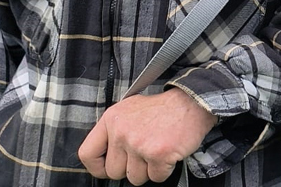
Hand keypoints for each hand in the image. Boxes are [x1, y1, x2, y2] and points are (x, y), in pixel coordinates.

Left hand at [79, 88, 217, 184]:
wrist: (193, 102)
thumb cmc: (164, 108)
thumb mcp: (130, 110)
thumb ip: (114, 130)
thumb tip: (104, 158)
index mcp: (111, 119)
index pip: (87, 154)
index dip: (97, 167)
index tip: (108, 168)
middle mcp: (122, 131)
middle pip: (114, 172)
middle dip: (131, 168)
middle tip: (145, 153)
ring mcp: (139, 143)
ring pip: (135, 178)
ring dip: (149, 170)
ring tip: (158, 149)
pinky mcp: (158, 154)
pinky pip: (156, 178)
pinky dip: (164, 170)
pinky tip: (169, 153)